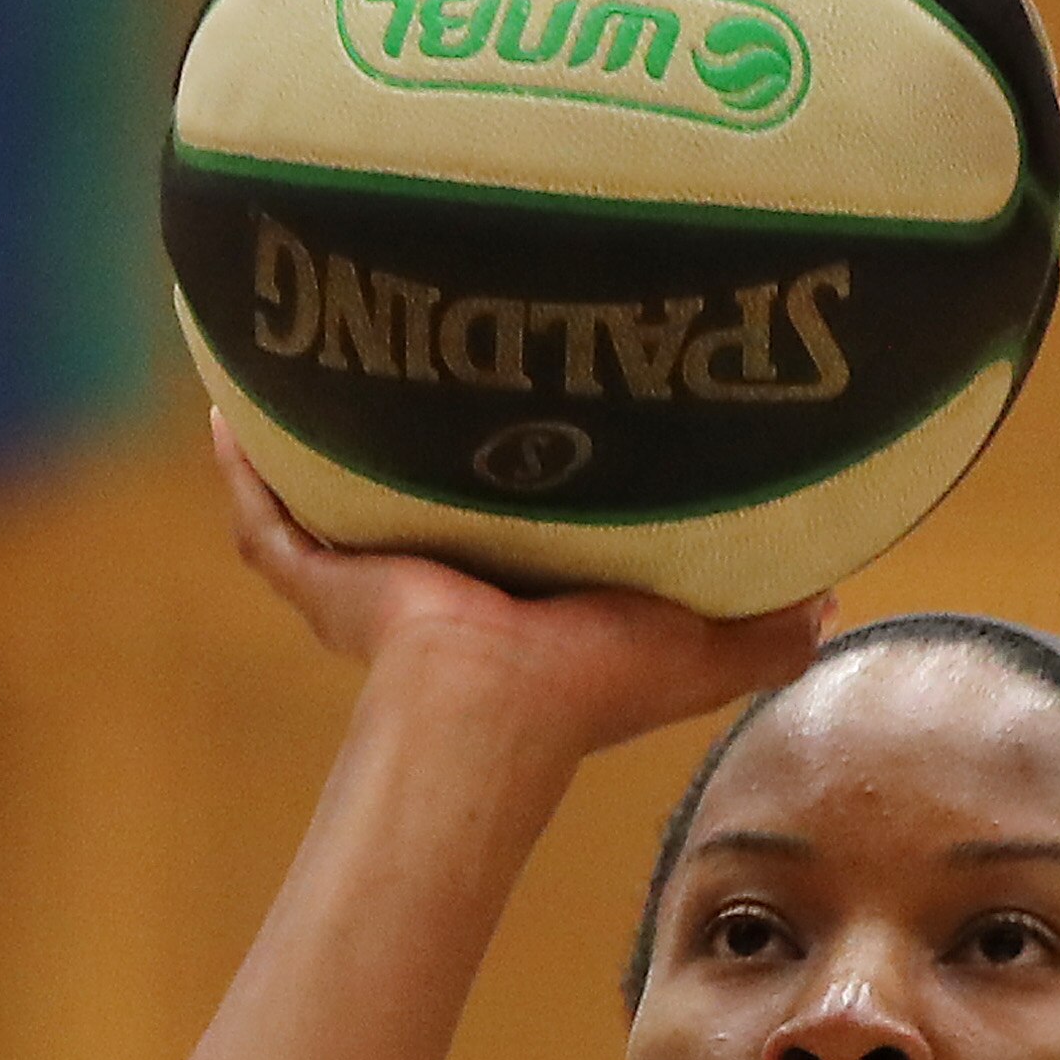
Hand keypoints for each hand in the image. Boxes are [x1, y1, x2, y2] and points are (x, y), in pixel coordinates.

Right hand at [210, 415, 831, 757]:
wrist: (494, 709)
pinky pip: (265, 516)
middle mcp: (436, 577)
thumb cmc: (591, 688)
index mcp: (519, 584)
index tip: (537, 391)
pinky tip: (225, 405)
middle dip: (410, 436)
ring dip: (315, 440)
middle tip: (414, 349)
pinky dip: (242, 468)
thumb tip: (835, 598)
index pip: (518, 513)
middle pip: (414, 493)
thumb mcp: (695, 647)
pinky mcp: (321, 575)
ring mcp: (368, 578)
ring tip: (306, 353)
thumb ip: (763, 631)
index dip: (526, 458)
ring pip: (329, 497)